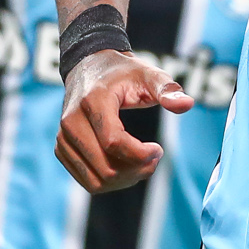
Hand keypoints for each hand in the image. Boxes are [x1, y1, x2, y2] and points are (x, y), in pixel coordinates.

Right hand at [53, 49, 193, 191]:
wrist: (89, 67)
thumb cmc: (122, 72)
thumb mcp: (148, 74)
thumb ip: (167, 89)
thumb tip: (187, 104)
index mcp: (93, 101)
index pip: (114, 142)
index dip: (141, 154)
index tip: (159, 149)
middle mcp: (71, 121)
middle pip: (106, 168)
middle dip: (137, 170)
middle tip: (154, 158)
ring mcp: (63, 137)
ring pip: (96, 181)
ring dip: (125, 180)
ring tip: (142, 163)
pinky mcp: (62, 148)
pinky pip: (87, 181)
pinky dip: (111, 182)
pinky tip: (127, 166)